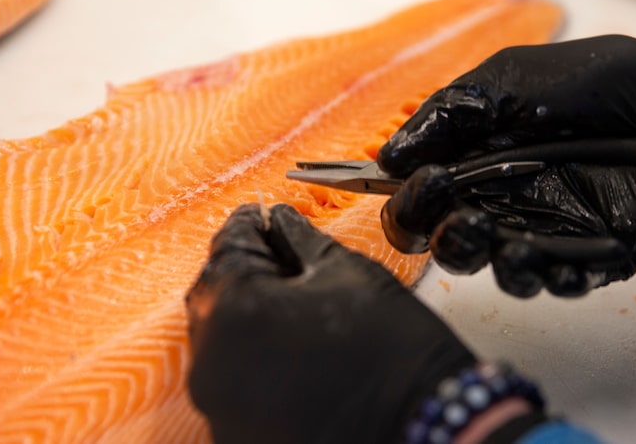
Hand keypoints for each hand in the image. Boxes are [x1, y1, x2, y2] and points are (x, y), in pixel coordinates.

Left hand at [185, 204, 474, 443]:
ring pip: (218, 341)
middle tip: (274, 251)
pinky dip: (249, 356)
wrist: (423, 429)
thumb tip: (280, 222)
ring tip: (283, 299)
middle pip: (213, 296)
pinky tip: (284, 345)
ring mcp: (220, 406)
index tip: (260, 214)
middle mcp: (213, 363)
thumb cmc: (391, 350)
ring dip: (243, 314)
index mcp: (235, 311)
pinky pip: (231, 381)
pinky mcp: (236, 435)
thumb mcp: (345, 273)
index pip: (226, 249)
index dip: (247, 224)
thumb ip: (300, 240)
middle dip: (242, 269)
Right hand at [377, 31, 635, 296]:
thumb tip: (387, 156)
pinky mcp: (587, 253)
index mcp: (472, 162)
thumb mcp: (508, 81)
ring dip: (495, 264)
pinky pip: (557, 282)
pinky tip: (562, 262)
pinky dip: (553, 280)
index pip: (418, 200)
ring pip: (496, 270)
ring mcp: (543, 229)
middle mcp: (500, 199)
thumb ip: (446, 114)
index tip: (426, 182)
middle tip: (468, 218)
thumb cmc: (592, 81)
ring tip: (513, 244)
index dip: (408, 202)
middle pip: (448, 243)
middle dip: (446, 240)